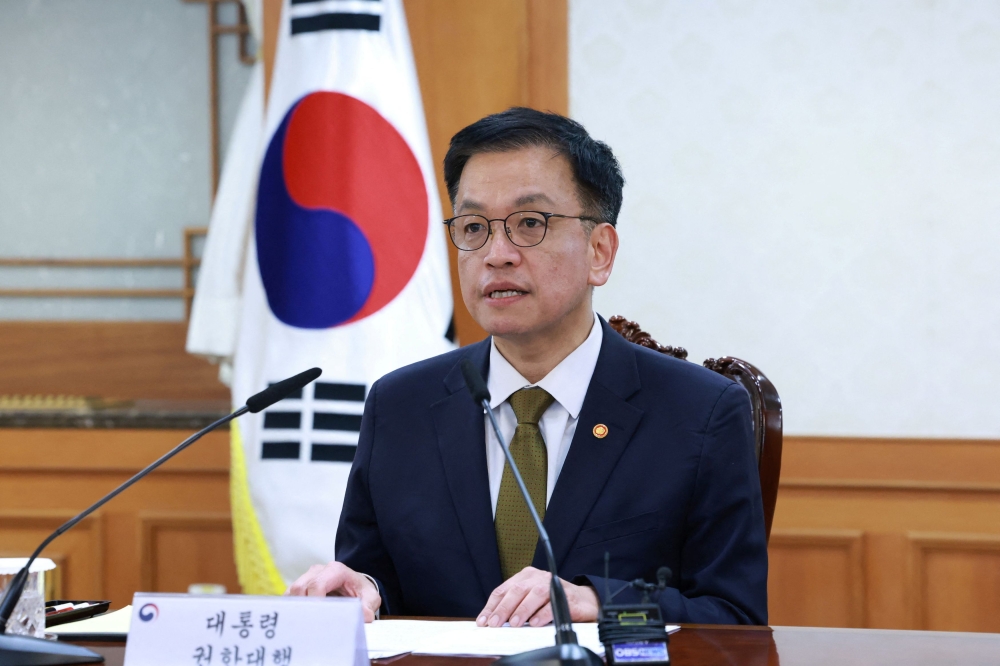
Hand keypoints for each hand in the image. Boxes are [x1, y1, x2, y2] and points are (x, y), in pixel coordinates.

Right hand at [286, 561, 380, 622]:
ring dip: (296, 608)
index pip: (317, 585)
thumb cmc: (361, 590)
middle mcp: (319, 570)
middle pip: (301, 588)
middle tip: (309, 625)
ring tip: (305, 623)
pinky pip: (289, 597)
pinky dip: (292, 608)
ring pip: (292, 592)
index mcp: (336, 571)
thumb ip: (368, 606)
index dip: (314, 602)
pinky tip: (300, 620)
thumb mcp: (370, 597)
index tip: (316, 618)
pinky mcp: (301, 585)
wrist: (356, 584)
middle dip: (303, 607)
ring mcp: (308, 576)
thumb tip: (365, 616)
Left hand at [476, 566, 599, 627]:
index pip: (503, 589)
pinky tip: (535, 623)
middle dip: (503, 608)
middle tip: (495, 623)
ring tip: (514, 623)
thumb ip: (514, 606)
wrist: (583, 600)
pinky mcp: (567, 596)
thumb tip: (494, 621)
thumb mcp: (530, 600)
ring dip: (522, 610)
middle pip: (517, 590)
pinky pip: (553, 604)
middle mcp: (538, 577)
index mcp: (526, 576)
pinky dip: (542, 614)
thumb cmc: (552, 600)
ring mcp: (553, 584)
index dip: (492, 606)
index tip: (484, 620)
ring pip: (534, 594)